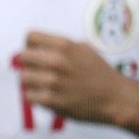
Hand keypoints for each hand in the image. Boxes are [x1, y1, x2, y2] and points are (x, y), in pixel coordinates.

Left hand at [16, 32, 138, 125]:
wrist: (115, 97)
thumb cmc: (99, 73)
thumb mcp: (83, 49)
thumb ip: (60, 46)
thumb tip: (36, 47)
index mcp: (65, 45)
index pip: (30, 37)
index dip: (31, 45)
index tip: (36, 53)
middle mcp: (57, 61)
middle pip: (23, 57)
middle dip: (29, 64)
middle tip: (38, 71)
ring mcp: (53, 81)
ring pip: (23, 77)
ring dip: (30, 81)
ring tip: (42, 85)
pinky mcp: (52, 101)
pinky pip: (29, 96)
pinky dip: (35, 97)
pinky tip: (46, 96)